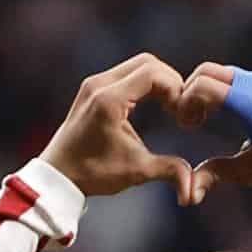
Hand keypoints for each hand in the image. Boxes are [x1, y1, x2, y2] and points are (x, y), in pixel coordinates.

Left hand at [40, 54, 201, 204]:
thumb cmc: (93, 173)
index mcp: (109, 100)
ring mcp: (94, 84)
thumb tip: (194, 189)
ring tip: (170, 107)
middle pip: (148, 62)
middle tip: (180, 107)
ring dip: (159, 81)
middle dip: (171, 81)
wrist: (58, 176)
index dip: (177, 88)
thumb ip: (169, 171)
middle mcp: (100, 85)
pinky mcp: (92, 88)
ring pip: (137, 65)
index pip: (154, 73)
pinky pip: (126, 73)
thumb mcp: (136, 172)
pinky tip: (154, 105)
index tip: (183, 113)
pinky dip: (144, 83)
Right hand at [177, 62, 251, 191]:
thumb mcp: (250, 172)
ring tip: (201, 120)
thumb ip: (215, 175)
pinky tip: (218, 115)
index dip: (185, 102)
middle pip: (206, 71)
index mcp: (251, 104)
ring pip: (218, 73)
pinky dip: (217, 90)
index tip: (187, 126)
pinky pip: (231, 79)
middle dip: (189, 92)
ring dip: (202, 90)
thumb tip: (188, 193)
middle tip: (189, 121)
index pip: (203, 85)